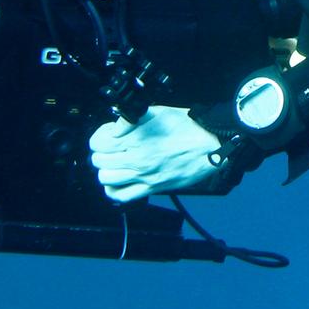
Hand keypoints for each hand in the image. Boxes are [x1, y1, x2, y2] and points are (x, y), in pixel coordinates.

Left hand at [87, 107, 223, 201]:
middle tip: (113, 146)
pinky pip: (121, 195)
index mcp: (137, 139)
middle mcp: (137, 160)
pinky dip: (113, 189)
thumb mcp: (158, 113)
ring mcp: (143, 176)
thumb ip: (132, 119)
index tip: (110, 133)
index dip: (101, 135)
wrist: (210, 147)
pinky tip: (119, 179)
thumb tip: (114, 126)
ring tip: (115, 162)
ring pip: (105, 178)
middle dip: (102, 151)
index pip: (98, 142)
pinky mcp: (151, 187)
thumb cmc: (188, 127)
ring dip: (106, 168)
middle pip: (99, 160)